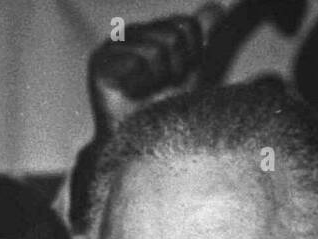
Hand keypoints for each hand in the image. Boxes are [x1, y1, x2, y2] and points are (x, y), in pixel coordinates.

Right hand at [87, 8, 219, 137]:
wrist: (140, 145)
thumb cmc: (163, 111)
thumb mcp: (189, 70)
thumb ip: (199, 37)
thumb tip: (218, 6)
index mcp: (147, 31)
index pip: (185, 25)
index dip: (190, 55)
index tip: (177, 78)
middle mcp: (126, 35)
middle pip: (173, 35)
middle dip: (175, 67)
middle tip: (159, 88)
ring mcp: (109, 48)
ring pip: (156, 49)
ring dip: (159, 78)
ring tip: (145, 92)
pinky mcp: (99, 64)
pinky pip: (136, 61)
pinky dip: (141, 83)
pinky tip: (131, 95)